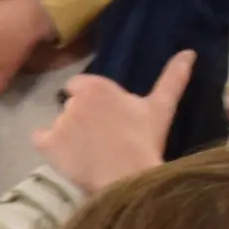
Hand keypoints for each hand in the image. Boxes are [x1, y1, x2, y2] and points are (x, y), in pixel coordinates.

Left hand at [36, 50, 193, 195]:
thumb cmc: (145, 140)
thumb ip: (172, 78)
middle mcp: (74, 100)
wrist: (129, 176)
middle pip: (70, 106)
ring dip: (67, 134)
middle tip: (100, 137)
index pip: (79, 85)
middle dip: (81, 118)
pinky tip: (65, 156)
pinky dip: (48, 146)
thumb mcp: (161, 107)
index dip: (89, 100)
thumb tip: (189, 52)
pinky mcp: (48, 144)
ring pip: (57, 123)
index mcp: (97, 86)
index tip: (104, 117)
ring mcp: (59, 122)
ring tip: (88, 151)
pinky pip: (39, 139)